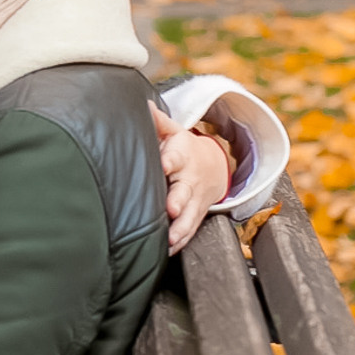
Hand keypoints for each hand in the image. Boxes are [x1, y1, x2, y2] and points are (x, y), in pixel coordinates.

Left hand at [153, 110, 233, 254]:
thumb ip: (159, 121)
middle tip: (171, 209)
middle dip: (178, 200)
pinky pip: (190, 230)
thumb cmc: (182, 150)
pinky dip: (181, 241)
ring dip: (181, 227)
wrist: (212, 167)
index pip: (176, 156)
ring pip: (190, 216)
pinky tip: (170, 249)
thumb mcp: (174, 131)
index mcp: (182, 155)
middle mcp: (189, 179)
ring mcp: (193, 200)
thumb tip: (143, 106)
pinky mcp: (195, 216)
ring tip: (171, 238)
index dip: (169, 160)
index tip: (163, 164)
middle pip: (184, 191)